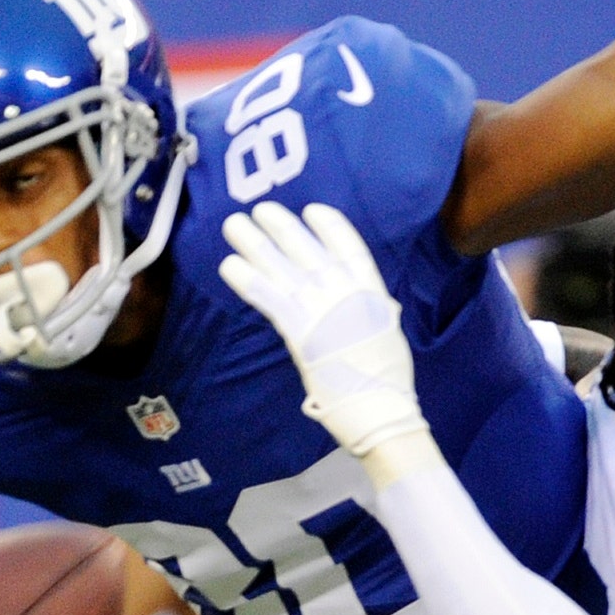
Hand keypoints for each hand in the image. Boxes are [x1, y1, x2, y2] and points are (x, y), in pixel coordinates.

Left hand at [218, 202, 428, 460]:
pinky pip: (267, 297)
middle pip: (306, 248)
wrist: (379, 405)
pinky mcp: (299, 331)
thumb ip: (371, 313)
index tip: (312, 209)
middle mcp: (344, 292)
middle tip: (260, 209)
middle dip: (280, 226)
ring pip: (281, 266)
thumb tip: (366, 308)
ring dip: (254, 242)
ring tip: (234, 223)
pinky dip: (246, 279)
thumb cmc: (387, 378)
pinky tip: (228, 264)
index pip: (351, 247)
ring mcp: (320, 309)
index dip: (330, 226)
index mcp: (371, 292)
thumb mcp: (387, 332)